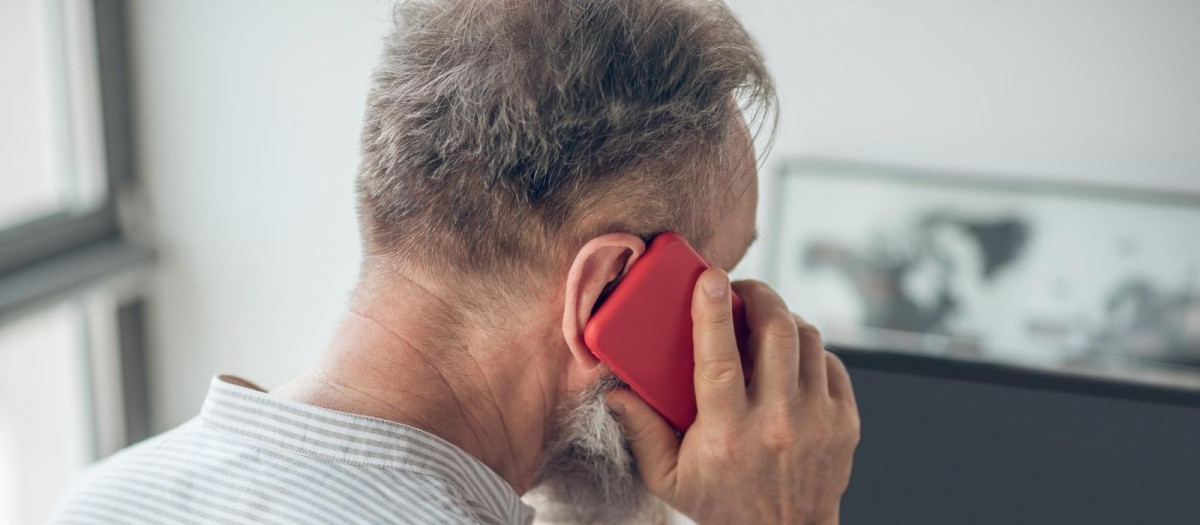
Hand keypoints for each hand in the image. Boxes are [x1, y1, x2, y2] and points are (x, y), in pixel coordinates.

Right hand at [606, 269, 859, 524]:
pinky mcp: (846, 422)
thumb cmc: (722, 504)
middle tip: (740, 289)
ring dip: (782, 318)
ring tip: (763, 322)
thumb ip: (641, 431)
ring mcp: (818, 421)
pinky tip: (789, 358)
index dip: (713, 312)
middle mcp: (778, 423)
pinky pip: (830, 362)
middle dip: (759, 295)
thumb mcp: (669, 478)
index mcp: (727, 434)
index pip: (719, 359)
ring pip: (807, 339)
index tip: (710, 278)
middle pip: (776, 332)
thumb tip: (616, 388)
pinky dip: (809, 349)